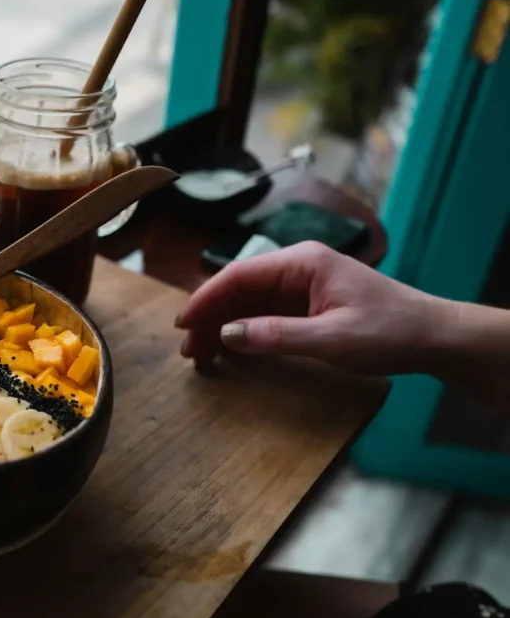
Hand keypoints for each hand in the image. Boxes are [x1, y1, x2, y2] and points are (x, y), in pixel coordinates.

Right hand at [175, 242, 455, 375]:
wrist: (434, 337)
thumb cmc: (389, 331)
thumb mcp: (331, 339)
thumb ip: (276, 335)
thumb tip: (227, 334)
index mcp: (303, 262)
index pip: (239, 275)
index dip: (206, 299)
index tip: (183, 324)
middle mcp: (298, 268)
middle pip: (239, 289)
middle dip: (210, 317)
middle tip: (189, 350)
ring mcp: (302, 287)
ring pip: (248, 303)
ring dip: (223, 327)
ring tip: (202, 356)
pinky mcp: (308, 306)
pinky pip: (265, 315)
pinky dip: (245, 333)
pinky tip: (231, 352)